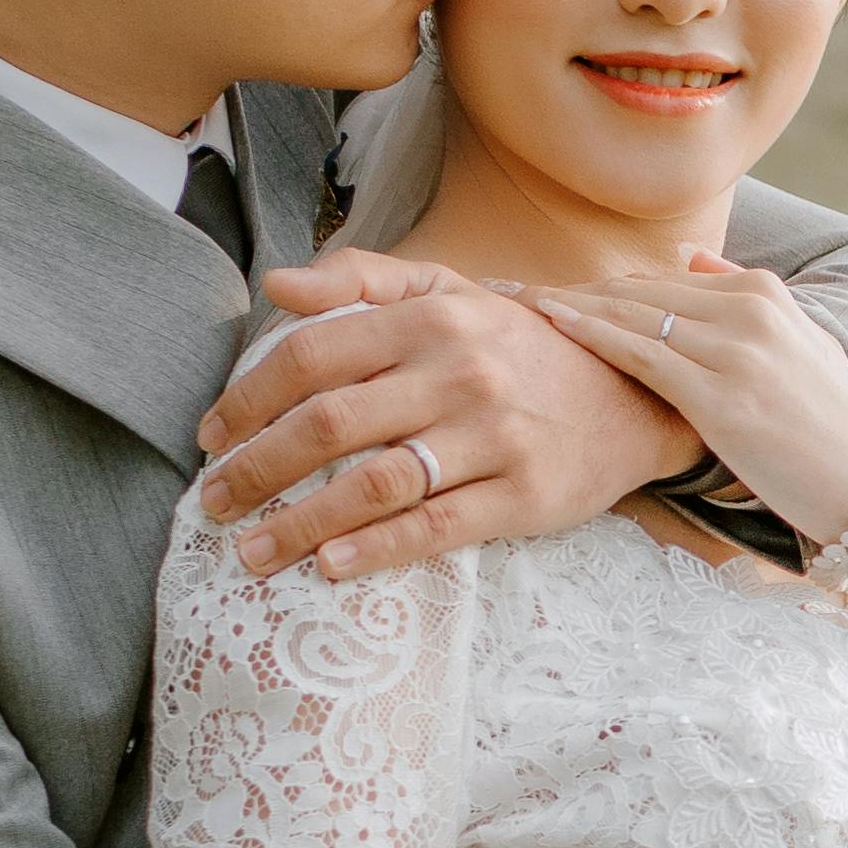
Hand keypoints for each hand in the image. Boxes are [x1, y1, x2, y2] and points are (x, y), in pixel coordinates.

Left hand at [204, 254, 698, 580]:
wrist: (634, 394)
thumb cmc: (520, 346)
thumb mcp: (449, 293)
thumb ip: (362, 280)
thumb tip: (274, 286)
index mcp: (431, 320)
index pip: (314, 356)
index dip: (249, 398)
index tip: (213, 436)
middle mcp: (459, 374)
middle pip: (329, 424)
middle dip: (256, 468)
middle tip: (214, 502)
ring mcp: (492, 438)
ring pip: (374, 484)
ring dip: (300, 523)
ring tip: (252, 551)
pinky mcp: (523, 496)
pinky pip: (436, 528)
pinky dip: (377, 550)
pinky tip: (330, 567)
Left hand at [510, 258, 847, 552]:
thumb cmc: (830, 426)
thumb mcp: (798, 345)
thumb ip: (742, 297)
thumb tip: (689, 258)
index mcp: (762, 293)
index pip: (659, 283)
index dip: (595, 288)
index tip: (542, 290)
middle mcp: (746, 308)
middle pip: (635, 291)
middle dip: (565, 290)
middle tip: (502, 289)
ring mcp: (733, 348)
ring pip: (629, 314)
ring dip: (562, 305)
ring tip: (508, 302)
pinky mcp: (719, 393)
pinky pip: (638, 352)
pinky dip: (589, 334)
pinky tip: (548, 325)